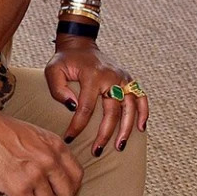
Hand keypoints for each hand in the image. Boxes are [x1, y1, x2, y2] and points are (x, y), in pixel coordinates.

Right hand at [0, 101, 82, 195]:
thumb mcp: (31, 134)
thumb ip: (45, 152)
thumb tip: (48, 174)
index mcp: (54, 144)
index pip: (76, 174)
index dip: (69, 188)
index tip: (60, 193)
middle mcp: (49, 159)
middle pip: (67, 193)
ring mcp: (34, 173)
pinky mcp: (17, 186)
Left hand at [46, 36, 148, 152]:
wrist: (81, 45)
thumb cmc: (65, 60)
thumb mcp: (53, 70)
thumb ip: (58, 89)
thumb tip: (72, 107)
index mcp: (92, 76)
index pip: (86, 108)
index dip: (78, 126)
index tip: (70, 138)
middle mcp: (111, 77)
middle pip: (112, 111)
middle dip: (105, 134)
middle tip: (97, 150)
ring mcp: (123, 78)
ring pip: (130, 108)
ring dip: (127, 129)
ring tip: (120, 146)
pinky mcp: (129, 79)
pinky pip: (141, 97)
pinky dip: (143, 113)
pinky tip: (141, 128)